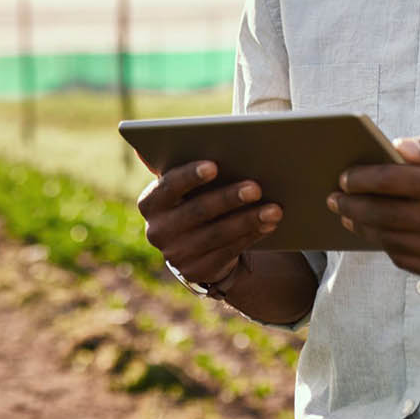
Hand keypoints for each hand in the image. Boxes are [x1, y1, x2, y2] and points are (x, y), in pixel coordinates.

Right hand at [137, 160, 282, 286]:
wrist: (193, 246)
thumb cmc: (193, 199)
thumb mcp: (183, 185)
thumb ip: (176, 162)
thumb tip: (144, 147)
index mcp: (150, 202)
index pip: (169, 186)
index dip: (190, 176)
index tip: (215, 165)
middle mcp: (157, 231)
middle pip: (198, 211)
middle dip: (229, 197)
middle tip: (257, 186)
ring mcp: (176, 255)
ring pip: (218, 233)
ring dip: (249, 219)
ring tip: (275, 208)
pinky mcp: (197, 271)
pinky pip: (229, 251)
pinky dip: (252, 235)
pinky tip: (270, 223)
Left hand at [327, 134, 419, 282]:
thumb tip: (397, 146)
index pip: (393, 180)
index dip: (362, 179)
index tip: (344, 177)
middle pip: (384, 214)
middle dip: (352, 206)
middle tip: (333, 200)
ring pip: (391, 240)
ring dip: (363, 229)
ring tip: (349, 218)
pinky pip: (406, 261)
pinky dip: (387, 247)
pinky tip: (378, 235)